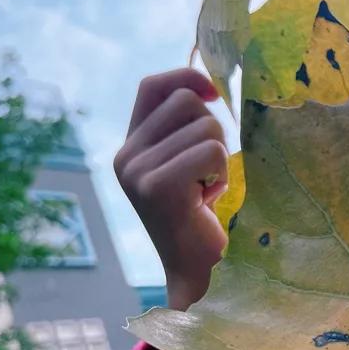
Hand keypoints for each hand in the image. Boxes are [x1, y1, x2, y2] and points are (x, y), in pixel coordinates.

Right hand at [115, 68, 227, 349]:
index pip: (154, 86)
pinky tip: (208, 200)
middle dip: (213, 130)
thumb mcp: (187, 164)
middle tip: (208, 172)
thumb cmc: (200, 216)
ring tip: (206, 190)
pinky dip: (222, 174)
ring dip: (220, 157)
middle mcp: (126, 156)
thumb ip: (186, 128)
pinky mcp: (157, 187)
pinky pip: (211, 151)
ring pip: (206, 126)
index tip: (215, 93)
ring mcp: (137, 171)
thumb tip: (208, 84)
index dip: (188, 77)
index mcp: (130, 146)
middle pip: (187, 101)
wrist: (196, 272)